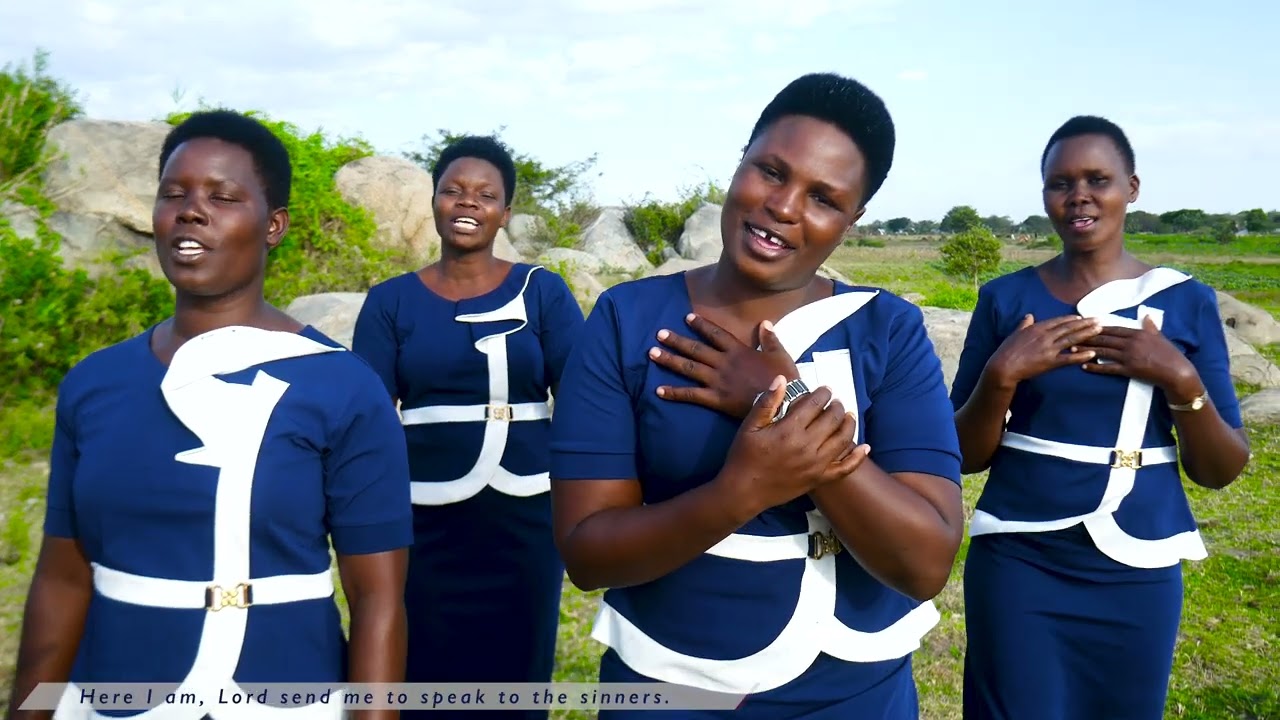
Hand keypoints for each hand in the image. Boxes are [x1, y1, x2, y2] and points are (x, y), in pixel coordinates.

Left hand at [649, 314, 798, 418]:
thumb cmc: (784, 380)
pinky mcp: (716, 399)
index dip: (700, 325)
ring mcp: (718, 381)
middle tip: (659, 333)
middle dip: (676, 340)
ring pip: (689, 368)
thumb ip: (770, 338)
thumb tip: (765, 322)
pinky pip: (691, 394)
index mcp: (739, 351)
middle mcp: (724, 363)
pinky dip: (674, 392)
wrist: (783, 403)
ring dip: (669, 360)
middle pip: (696, 349)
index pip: (715, 333)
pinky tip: (658, 390)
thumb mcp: (780, 355)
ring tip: (652, 353)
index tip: (686, 317)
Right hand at [717, 375, 869, 516]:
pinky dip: (857, 457)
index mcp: (789, 430)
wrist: (744, 490)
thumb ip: (767, 402)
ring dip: (848, 424)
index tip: (825, 389)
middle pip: (832, 419)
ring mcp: (816, 464)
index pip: (815, 404)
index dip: (823, 394)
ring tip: (848, 416)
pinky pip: (844, 468)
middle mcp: (807, 446)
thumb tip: (782, 379)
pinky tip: (864, 447)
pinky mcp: (818, 479)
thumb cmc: (744, 456)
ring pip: (843, 440)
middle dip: (837, 406)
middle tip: (836, 402)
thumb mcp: (750, 426)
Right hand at [986, 314, 1102, 387]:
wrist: (1003, 366)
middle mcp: (1045, 336)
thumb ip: (1024, 324)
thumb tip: (1029, 315)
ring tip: (1100, 330)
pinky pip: (1069, 358)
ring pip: (1072, 339)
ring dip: (1088, 334)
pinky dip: (1081, 355)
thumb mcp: (1015, 333)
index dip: (1072, 319)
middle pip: (1069, 327)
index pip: (1059, 321)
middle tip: (1099, 320)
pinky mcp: (1050, 361)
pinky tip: (1092, 353)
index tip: (1082, 317)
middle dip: (1086, 323)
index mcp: (1037, 328)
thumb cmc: (1007, 350)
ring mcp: (1049, 348)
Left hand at [1078, 315, 1201, 399]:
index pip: (1114, 329)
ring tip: (1072, 348)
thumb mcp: (1160, 337)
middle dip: (1087, 337)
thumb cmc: (1170, 354)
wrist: (1177, 372)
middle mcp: (1132, 343)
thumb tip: (1147, 315)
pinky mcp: (1129, 370)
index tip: (1085, 324)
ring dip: (1086, 350)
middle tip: (1072, 335)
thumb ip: (1150, 326)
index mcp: (1138, 333)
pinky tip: (1084, 366)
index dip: (1098, 327)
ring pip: (1104, 352)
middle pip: (1105, 339)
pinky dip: (1095, 367)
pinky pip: (1108, 368)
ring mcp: (1129, 357)